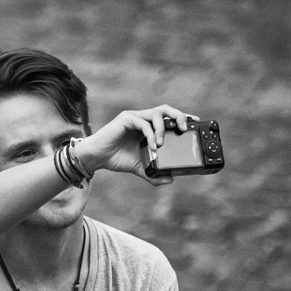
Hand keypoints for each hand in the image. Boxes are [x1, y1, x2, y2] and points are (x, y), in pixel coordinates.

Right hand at [78, 105, 197, 184]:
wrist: (96, 158)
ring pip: (156, 113)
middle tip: (184, 128)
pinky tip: (152, 145)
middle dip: (179, 116)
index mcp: (148, 127)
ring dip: (163, 128)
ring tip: (161, 144)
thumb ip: (153, 173)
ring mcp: (134, 117)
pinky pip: (143, 123)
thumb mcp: (140, 168)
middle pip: (165, 109)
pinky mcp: (126, 119)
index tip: (195, 123)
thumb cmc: (115, 159)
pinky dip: (151, 134)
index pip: (168, 117)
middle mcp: (142, 118)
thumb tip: (170, 180)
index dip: (182, 118)